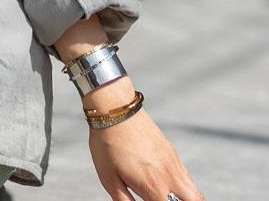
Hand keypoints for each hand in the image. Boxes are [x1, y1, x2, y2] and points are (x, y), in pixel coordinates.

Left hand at [88, 110, 203, 200]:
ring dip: (189, 199)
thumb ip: (123, 200)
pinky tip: (171, 187)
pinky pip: (187, 177)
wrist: (116, 111)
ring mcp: (174, 164)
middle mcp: (170, 177)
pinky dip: (186, 187)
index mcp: (153, 187)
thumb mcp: (108, 178)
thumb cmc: (107, 144)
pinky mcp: (172, 153)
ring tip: (174, 199)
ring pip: (195, 191)